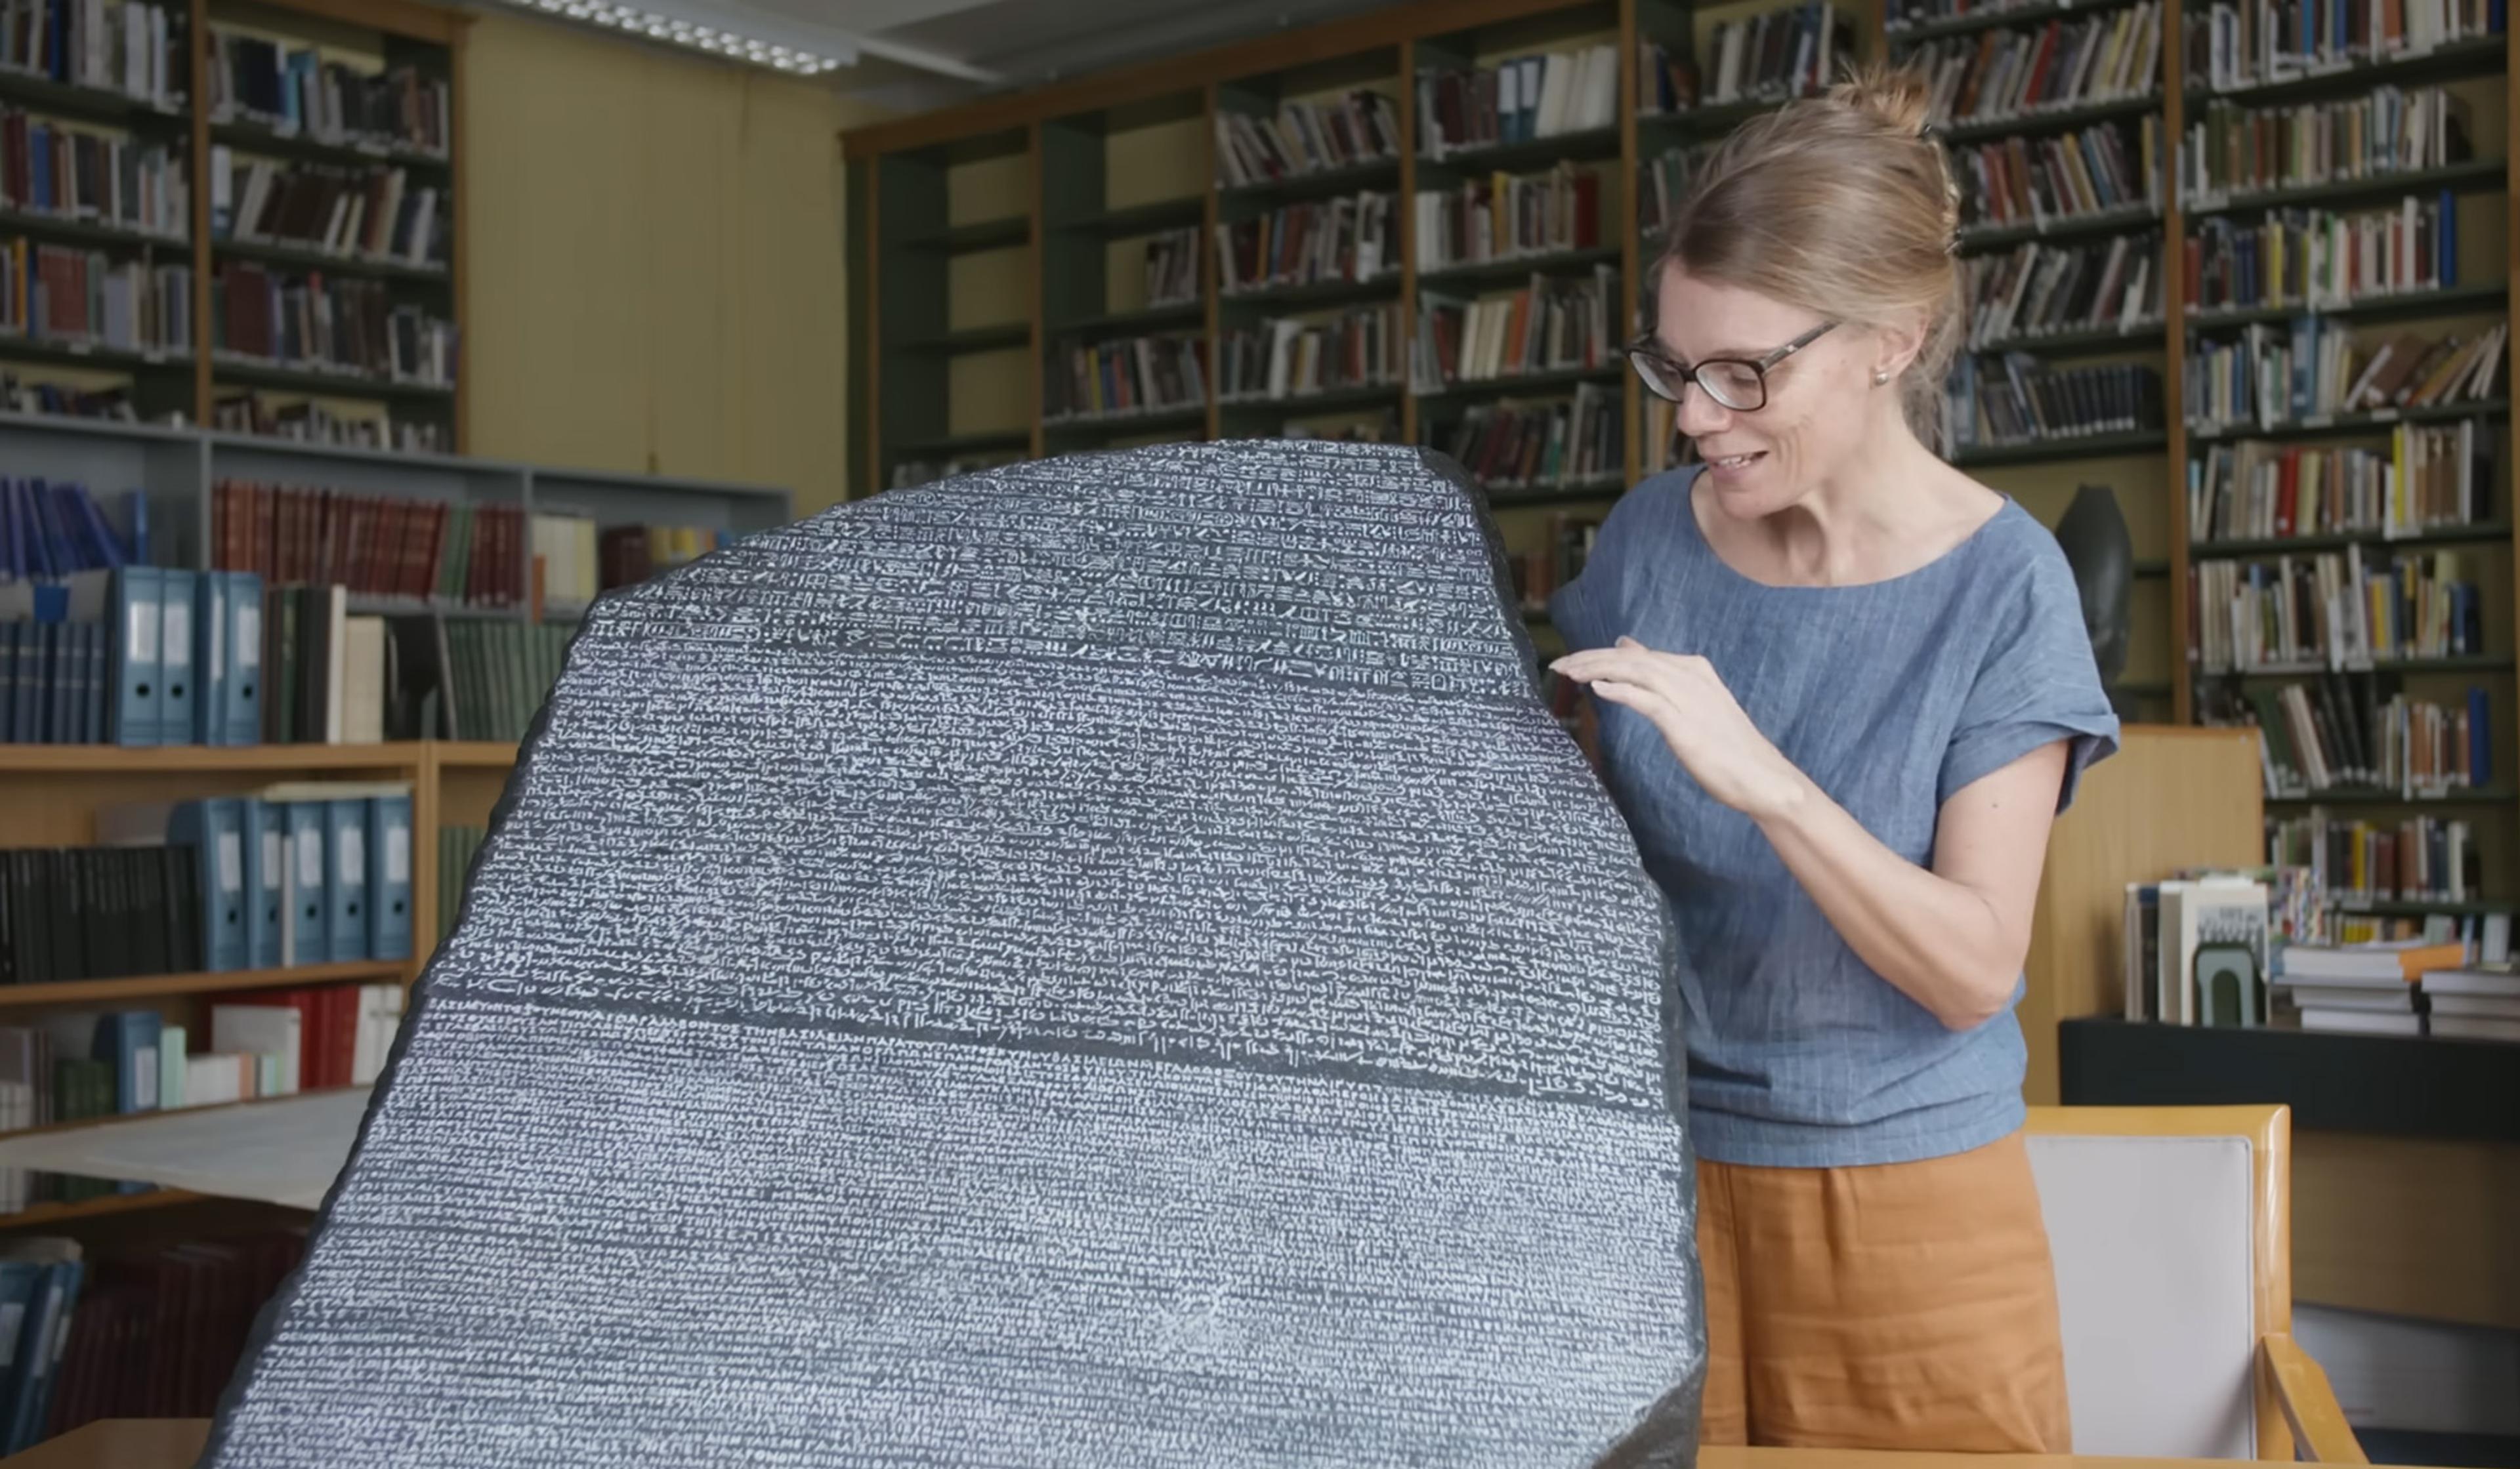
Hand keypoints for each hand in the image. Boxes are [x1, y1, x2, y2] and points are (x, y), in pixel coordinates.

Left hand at [1549, 637, 1811, 820]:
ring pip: (1635, 673)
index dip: (1599, 655)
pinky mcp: (1685, 724)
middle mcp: (1689, 677)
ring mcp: (1689, 699)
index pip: (1637, 654)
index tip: (1571, 661)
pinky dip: (1622, 691)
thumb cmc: (1726, 745)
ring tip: (1568, 673)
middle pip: (1631, 659)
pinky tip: (1598, 689)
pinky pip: (1647, 700)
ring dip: (1597, 670)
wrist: (1762, 777)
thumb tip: (1626, 646)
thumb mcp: (1690, 702)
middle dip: (1590, 659)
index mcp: (1691, 669)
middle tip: (1557, 665)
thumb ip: (1659, 676)